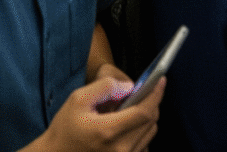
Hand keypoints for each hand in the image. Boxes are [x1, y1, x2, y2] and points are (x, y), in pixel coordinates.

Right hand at [41, 74, 162, 151]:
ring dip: (147, 118)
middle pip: (151, 123)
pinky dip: (141, 133)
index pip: (144, 112)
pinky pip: (142, 147)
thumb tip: (129, 86)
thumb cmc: (65, 128)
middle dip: (152, 103)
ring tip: (133, 107)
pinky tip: (128, 125)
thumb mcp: (78, 99)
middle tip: (146, 90)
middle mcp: (121, 150)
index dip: (156, 94)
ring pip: (149, 135)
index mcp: (109, 131)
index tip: (161, 80)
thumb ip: (105, 88)